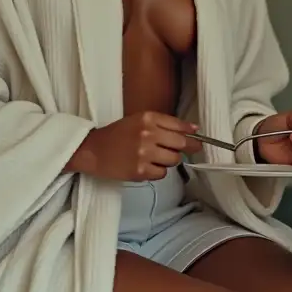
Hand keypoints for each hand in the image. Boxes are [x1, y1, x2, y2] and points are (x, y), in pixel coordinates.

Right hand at [68, 111, 201, 181]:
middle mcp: (147, 134)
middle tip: (193, 149)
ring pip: (173, 160)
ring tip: (156, 157)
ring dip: (169, 160)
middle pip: (181, 144)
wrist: (92, 150)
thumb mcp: (139, 120)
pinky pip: (162, 173)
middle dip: (190, 148)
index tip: (198, 138)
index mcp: (148, 118)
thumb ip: (165, 123)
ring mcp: (144, 153)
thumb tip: (194, 128)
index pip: (179, 126)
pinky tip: (147, 166)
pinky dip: (158, 171)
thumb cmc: (117, 134)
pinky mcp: (140, 171)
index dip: (192, 133)